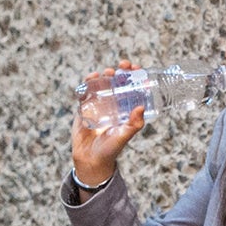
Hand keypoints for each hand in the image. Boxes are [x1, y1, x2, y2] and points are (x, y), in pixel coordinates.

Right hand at [70, 60, 144, 189]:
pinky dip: (87, 84)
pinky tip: (90, 79)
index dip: (134, 76)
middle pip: (117, 82)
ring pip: (101, 84)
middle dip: (120, 72)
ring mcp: (98, 104)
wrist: (91, 159)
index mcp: (125, 109)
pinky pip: (85, 92)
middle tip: (123, 66)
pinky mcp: (84, 108)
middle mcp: (113, 104)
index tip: (137, 68)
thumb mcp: (124, 136)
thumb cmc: (110, 149)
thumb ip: (133, 125)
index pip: (132, 88)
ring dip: (104, 75)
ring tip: (107, 73)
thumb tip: (141, 108)